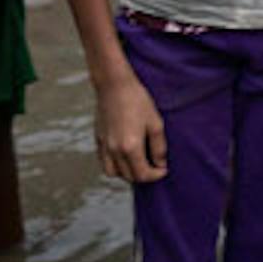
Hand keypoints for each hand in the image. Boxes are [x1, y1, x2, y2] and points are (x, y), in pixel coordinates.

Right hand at [92, 68, 168, 183]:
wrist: (114, 84)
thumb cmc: (137, 100)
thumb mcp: (155, 123)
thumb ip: (159, 148)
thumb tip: (161, 164)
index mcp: (131, 147)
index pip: (144, 174)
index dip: (156, 175)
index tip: (163, 169)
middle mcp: (115, 150)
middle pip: (129, 176)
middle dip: (144, 175)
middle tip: (153, 166)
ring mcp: (104, 146)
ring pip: (113, 173)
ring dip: (127, 173)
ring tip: (137, 163)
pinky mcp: (98, 139)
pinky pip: (104, 162)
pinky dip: (114, 165)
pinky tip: (123, 156)